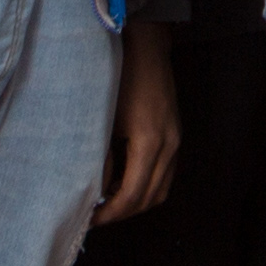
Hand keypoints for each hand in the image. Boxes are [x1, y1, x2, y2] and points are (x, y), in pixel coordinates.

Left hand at [95, 29, 181, 222]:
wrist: (146, 46)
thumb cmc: (119, 76)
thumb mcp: (102, 119)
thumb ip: (100, 158)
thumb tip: (93, 190)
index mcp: (149, 142)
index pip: (132, 195)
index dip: (110, 213)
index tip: (89, 219)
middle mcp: (169, 145)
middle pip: (150, 198)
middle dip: (122, 212)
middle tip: (95, 215)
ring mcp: (176, 140)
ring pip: (161, 190)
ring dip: (136, 201)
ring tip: (108, 201)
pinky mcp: (176, 135)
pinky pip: (165, 174)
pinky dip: (146, 186)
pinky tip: (123, 180)